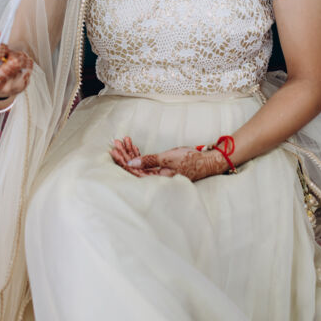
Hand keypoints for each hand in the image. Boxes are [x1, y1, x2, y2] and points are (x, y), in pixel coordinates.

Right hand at [0, 29, 32, 102]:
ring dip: (19, 56)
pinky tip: (17, 64)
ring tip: (11, 59)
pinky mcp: (21, 86)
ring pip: (23, 61)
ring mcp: (10, 86)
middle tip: (8, 54)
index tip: (1, 47)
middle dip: (13, 53)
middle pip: (15, 61)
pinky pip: (29, 66)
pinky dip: (25, 61)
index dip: (1, 47)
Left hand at [110, 138, 226, 180]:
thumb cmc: (189, 160)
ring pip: (140, 164)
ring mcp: (159, 173)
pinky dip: (140, 154)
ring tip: (122, 142)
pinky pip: (147, 162)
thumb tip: (130, 165)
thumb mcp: (168, 158)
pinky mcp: (162, 168)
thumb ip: (149, 161)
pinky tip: (133, 147)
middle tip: (115, 143)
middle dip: (124, 155)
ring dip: (130, 153)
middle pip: (135, 167)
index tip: (115, 150)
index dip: (123, 161)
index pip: (133, 171)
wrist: (205, 162)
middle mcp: (155, 177)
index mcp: (156, 178)